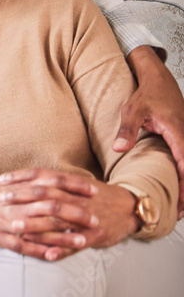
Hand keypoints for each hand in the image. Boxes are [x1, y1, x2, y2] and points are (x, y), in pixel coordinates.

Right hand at [0, 169, 98, 260]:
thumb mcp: (11, 184)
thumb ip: (33, 181)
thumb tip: (61, 179)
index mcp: (18, 186)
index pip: (50, 181)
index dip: (73, 185)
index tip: (93, 190)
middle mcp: (14, 202)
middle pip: (49, 206)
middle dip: (74, 213)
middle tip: (94, 219)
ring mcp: (7, 221)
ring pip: (40, 229)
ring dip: (63, 236)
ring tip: (84, 241)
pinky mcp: (0, 238)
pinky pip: (23, 247)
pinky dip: (40, 252)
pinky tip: (57, 257)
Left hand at [5, 170, 139, 249]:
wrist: (130, 208)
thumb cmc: (96, 196)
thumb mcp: (75, 184)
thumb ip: (53, 182)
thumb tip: (25, 180)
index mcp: (70, 184)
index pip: (41, 176)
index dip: (20, 177)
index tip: (0, 180)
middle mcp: (76, 198)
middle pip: (45, 196)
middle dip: (21, 198)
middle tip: (0, 201)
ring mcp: (86, 217)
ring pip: (58, 221)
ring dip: (36, 224)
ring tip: (16, 227)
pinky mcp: (96, 235)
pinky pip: (77, 244)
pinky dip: (62, 250)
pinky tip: (47, 256)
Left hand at [119, 46, 183, 216]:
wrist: (159, 81)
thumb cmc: (147, 95)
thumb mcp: (133, 111)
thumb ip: (127, 130)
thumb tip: (119, 148)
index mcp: (179, 133)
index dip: (183, 187)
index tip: (178, 204)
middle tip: (176, 215)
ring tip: (177, 210)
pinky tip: (179, 192)